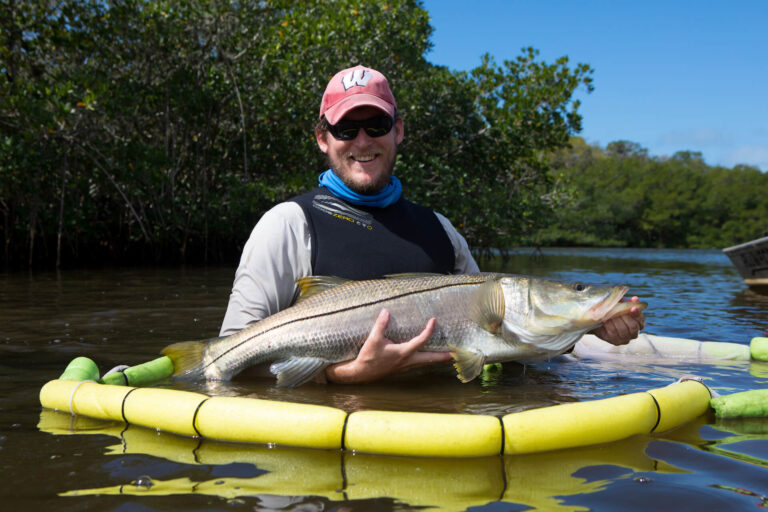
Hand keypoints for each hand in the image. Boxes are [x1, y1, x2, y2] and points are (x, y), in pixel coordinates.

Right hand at [324, 309, 451, 383]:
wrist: (361, 374)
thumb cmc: (368, 358)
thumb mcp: (373, 340)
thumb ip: (380, 325)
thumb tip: (386, 311)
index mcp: (403, 353)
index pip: (421, 341)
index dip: (429, 330)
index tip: (434, 320)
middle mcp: (407, 361)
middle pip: (430, 359)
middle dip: (443, 356)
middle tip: (457, 354)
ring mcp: (405, 366)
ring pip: (426, 363)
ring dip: (437, 359)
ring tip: (448, 356)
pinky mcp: (401, 367)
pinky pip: (419, 364)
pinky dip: (427, 360)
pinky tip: (427, 358)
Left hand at [589, 296, 645, 345]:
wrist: (597, 320)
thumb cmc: (611, 311)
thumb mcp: (620, 304)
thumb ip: (628, 302)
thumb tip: (636, 299)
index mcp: (638, 323)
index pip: (641, 320)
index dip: (637, 314)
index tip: (632, 308)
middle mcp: (634, 333)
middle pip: (633, 327)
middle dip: (624, 317)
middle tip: (616, 311)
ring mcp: (625, 339)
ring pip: (623, 330)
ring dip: (615, 321)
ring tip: (609, 315)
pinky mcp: (616, 342)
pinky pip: (613, 333)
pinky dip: (608, 325)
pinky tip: (605, 321)